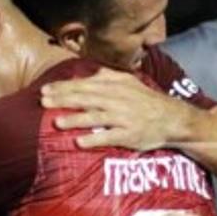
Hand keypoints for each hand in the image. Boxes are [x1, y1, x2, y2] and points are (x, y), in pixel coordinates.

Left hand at [41, 69, 193, 150]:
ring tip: (56, 122)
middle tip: (43, 102)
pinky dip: (94, 140)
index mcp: (116, 86)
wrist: (173, 119)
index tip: (45, 89)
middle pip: (86, 98)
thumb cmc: (147, 101)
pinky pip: (109, 137)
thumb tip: (89, 72)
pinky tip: (79, 142)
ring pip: (96, 117)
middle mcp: (118, 100)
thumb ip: (109, 76)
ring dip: (75, 119)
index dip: (64, 87)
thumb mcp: (130, 82)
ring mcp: (124, 118)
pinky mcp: (129, 135)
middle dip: (64, 99)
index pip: (85, 85)